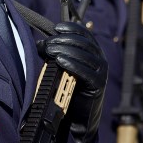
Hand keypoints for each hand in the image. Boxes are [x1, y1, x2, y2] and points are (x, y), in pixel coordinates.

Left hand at [36, 21, 107, 142]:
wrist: (78, 114)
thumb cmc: (69, 86)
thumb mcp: (62, 65)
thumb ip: (54, 53)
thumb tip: (40, 43)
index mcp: (93, 51)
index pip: (85, 33)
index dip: (71, 28)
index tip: (56, 28)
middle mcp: (100, 59)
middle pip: (83, 43)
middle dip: (63, 41)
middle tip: (47, 44)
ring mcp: (101, 72)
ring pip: (84, 56)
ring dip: (65, 50)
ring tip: (50, 51)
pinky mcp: (99, 85)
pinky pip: (86, 72)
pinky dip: (72, 64)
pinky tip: (60, 61)